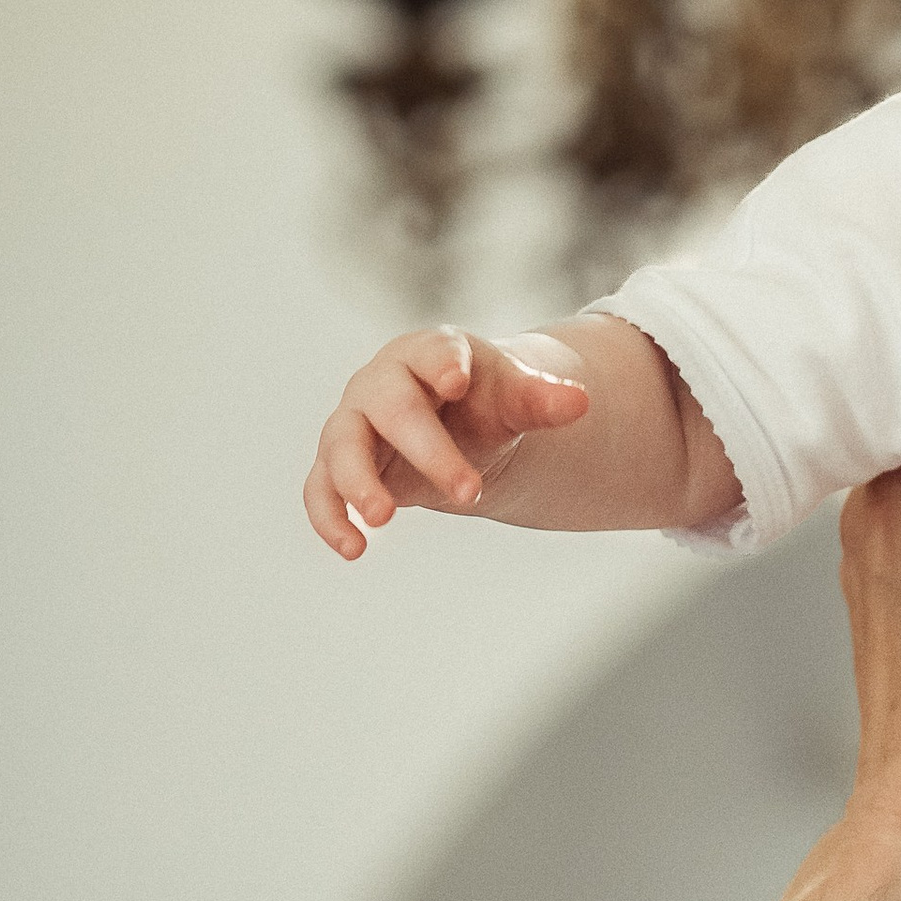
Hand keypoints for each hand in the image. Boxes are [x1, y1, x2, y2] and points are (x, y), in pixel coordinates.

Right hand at [304, 330, 589, 559]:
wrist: (455, 423)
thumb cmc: (484, 401)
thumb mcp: (516, 398)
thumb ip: (542, 400)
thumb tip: (581, 402)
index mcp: (430, 353)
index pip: (432, 351)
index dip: (441, 362)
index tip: (455, 380)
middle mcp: (382, 384)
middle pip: (391, 408)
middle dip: (427, 449)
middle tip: (470, 491)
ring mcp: (354, 424)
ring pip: (342, 446)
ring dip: (359, 482)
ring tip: (384, 519)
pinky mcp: (339, 466)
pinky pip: (320, 489)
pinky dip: (330, 518)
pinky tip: (353, 549)